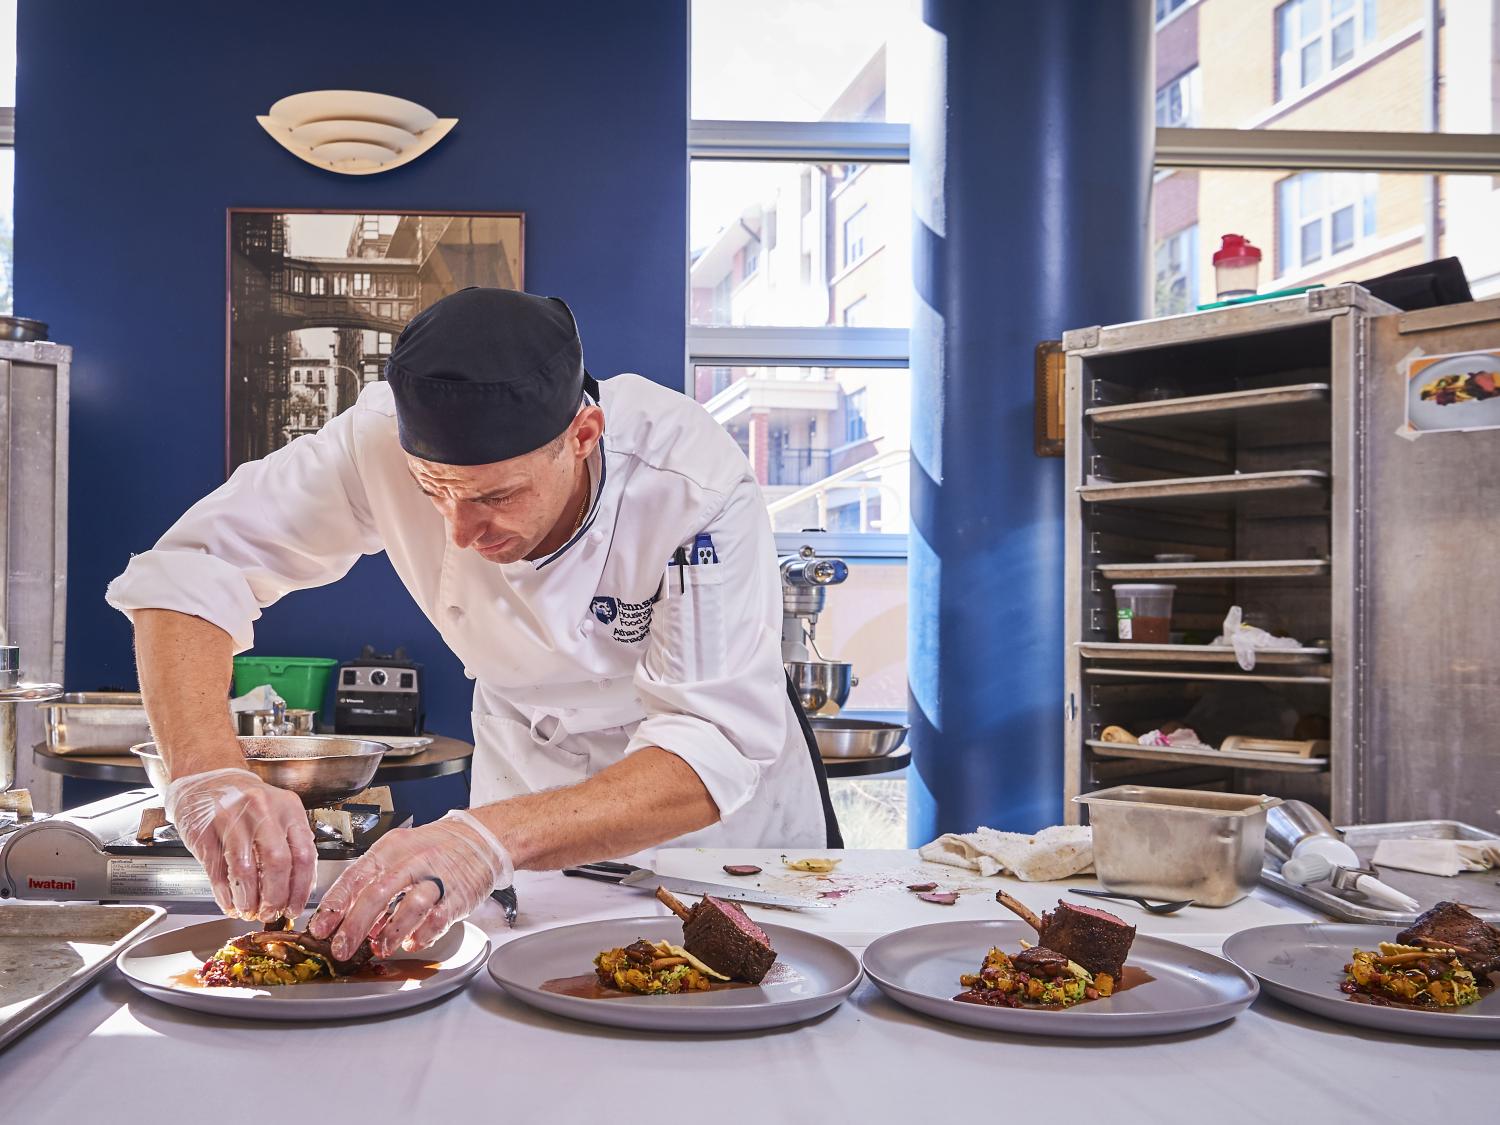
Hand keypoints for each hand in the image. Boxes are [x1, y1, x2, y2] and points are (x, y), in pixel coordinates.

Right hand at [164, 767, 317, 921]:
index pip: (304, 853)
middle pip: (277, 863)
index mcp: (288, 808)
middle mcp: (263, 811)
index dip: (301, 888)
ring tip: (249, 911)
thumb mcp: (278, 812)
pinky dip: (225, 894)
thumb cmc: (246, 803)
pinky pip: (217, 870)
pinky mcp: (205, 832)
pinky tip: (230, 903)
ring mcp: (232, 819)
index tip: (295, 907)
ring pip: (246, 869)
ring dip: (248, 899)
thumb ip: (290, 843)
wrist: (207, 778)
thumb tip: (298, 889)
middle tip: (271, 914)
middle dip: (275, 897)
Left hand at [307, 811, 512, 959]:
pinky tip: (411, 943)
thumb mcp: (400, 852)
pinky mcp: (459, 896)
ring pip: (410, 905)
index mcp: (392, 848)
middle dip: (355, 925)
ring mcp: (438, 878)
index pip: (356, 875)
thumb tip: (351, 917)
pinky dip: (421, 935)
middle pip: (378, 893)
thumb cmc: (435, 847)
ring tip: (379, 949)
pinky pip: (438, 919)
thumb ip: (375, 882)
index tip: (320, 928)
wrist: (481, 839)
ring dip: (390, 933)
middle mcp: (414, 860)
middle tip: (342, 948)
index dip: (335, 904)